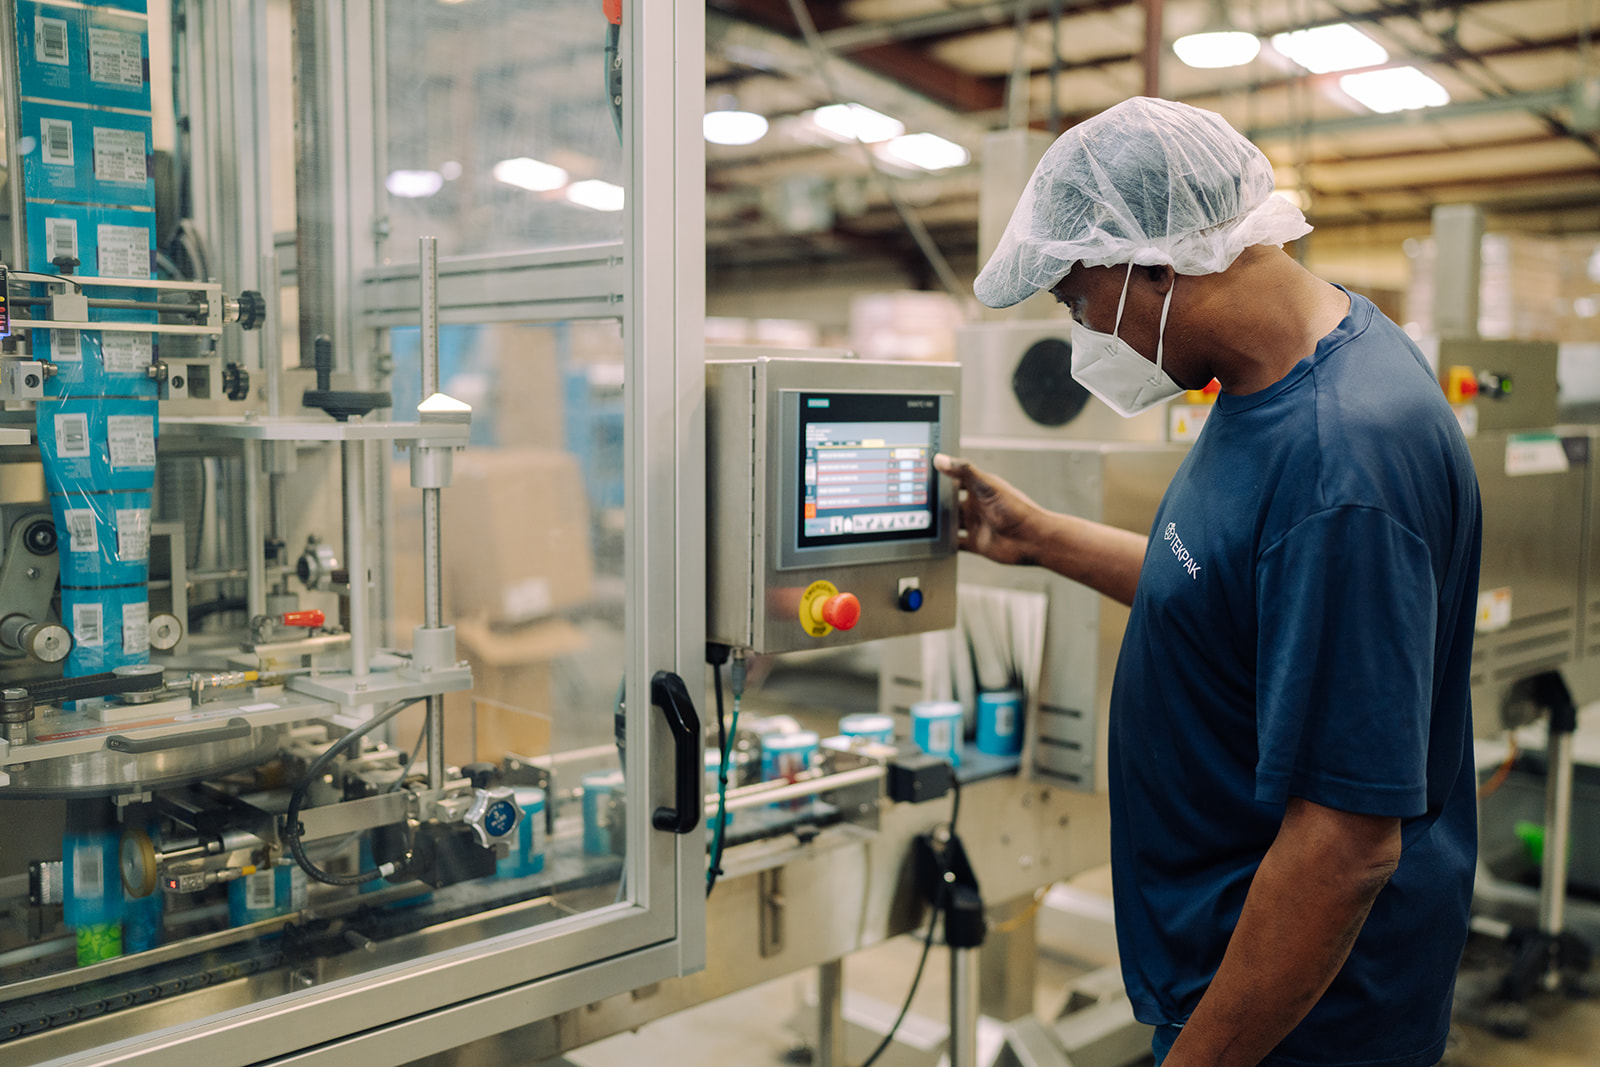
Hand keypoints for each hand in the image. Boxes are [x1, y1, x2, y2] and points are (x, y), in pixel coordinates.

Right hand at [934, 453, 1048, 566]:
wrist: (1032, 539)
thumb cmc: (1018, 509)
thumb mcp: (987, 485)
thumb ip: (964, 471)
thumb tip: (941, 459)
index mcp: (980, 489)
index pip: (958, 478)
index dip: (944, 475)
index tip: (926, 473)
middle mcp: (977, 506)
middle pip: (952, 502)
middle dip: (938, 502)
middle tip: (919, 500)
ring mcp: (976, 525)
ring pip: (952, 523)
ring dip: (940, 523)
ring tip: (923, 521)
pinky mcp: (976, 543)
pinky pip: (957, 543)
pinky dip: (947, 543)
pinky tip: (937, 542)